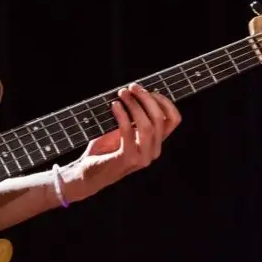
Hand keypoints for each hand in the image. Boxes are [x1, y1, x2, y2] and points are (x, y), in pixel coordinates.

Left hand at [63, 83, 180, 201]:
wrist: (88, 174)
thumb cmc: (105, 149)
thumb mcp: (124, 130)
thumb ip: (133, 116)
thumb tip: (135, 91)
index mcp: (156, 142)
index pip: (173, 119)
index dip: (164, 101)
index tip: (148, 89)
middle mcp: (153, 151)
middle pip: (159, 119)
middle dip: (146, 98)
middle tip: (131, 87)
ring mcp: (142, 157)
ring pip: (147, 125)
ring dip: (134, 105)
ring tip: (122, 94)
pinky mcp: (127, 159)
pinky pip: (127, 132)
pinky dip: (121, 115)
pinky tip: (114, 106)